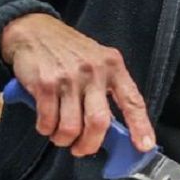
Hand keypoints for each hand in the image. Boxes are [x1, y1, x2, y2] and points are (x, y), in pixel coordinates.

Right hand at [0, 13, 154, 156]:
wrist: (35, 31)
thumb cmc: (70, 51)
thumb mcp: (98, 61)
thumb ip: (108, 90)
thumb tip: (115, 129)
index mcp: (113, 67)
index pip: (132, 100)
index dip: (140, 126)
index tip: (144, 146)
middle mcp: (94, 71)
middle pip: (99, 122)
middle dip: (90, 144)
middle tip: (82, 148)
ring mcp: (69, 77)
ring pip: (71, 127)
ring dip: (64, 139)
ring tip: (61, 134)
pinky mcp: (45, 84)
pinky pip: (48, 121)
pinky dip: (46, 129)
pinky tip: (46, 122)